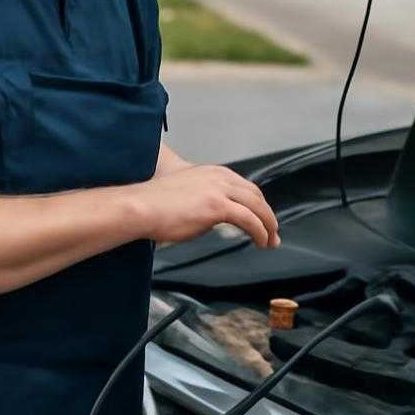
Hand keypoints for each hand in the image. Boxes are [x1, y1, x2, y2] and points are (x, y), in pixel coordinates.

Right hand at [133, 164, 279, 247]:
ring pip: (256, 206)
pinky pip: (249, 220)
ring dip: (268, 225)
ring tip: (270, 240)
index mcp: (212, 172)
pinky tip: (261, 242)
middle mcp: (219, 177)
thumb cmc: (155, 204)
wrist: (141, 207)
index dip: (257, 203)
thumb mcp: (185, 192)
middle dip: (267, 214)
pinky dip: (260, 231)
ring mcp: (219, 190)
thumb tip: (211, 213)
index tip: (262, 218)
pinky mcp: (217, 206)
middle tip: (272, 231)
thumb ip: (202, 197)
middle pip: (255, 194)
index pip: (244, 186)